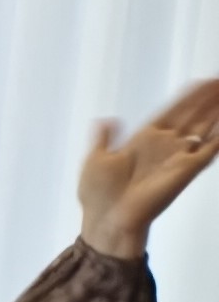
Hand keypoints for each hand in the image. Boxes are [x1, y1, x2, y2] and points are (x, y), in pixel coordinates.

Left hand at [77, 79, 218, 258]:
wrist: (107, 219)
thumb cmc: (98, 195)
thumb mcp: (95, 160)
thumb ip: (104, 138)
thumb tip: (106, 120)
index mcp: (145, 139)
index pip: (174, 111)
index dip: (189, 97)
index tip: (204, 81)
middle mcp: (165, 146)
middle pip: (194, 115)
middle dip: (209, 98)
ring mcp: (178, 157)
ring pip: (206, 127)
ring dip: (218, 111)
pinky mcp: (187, 169)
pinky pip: (211, 147)